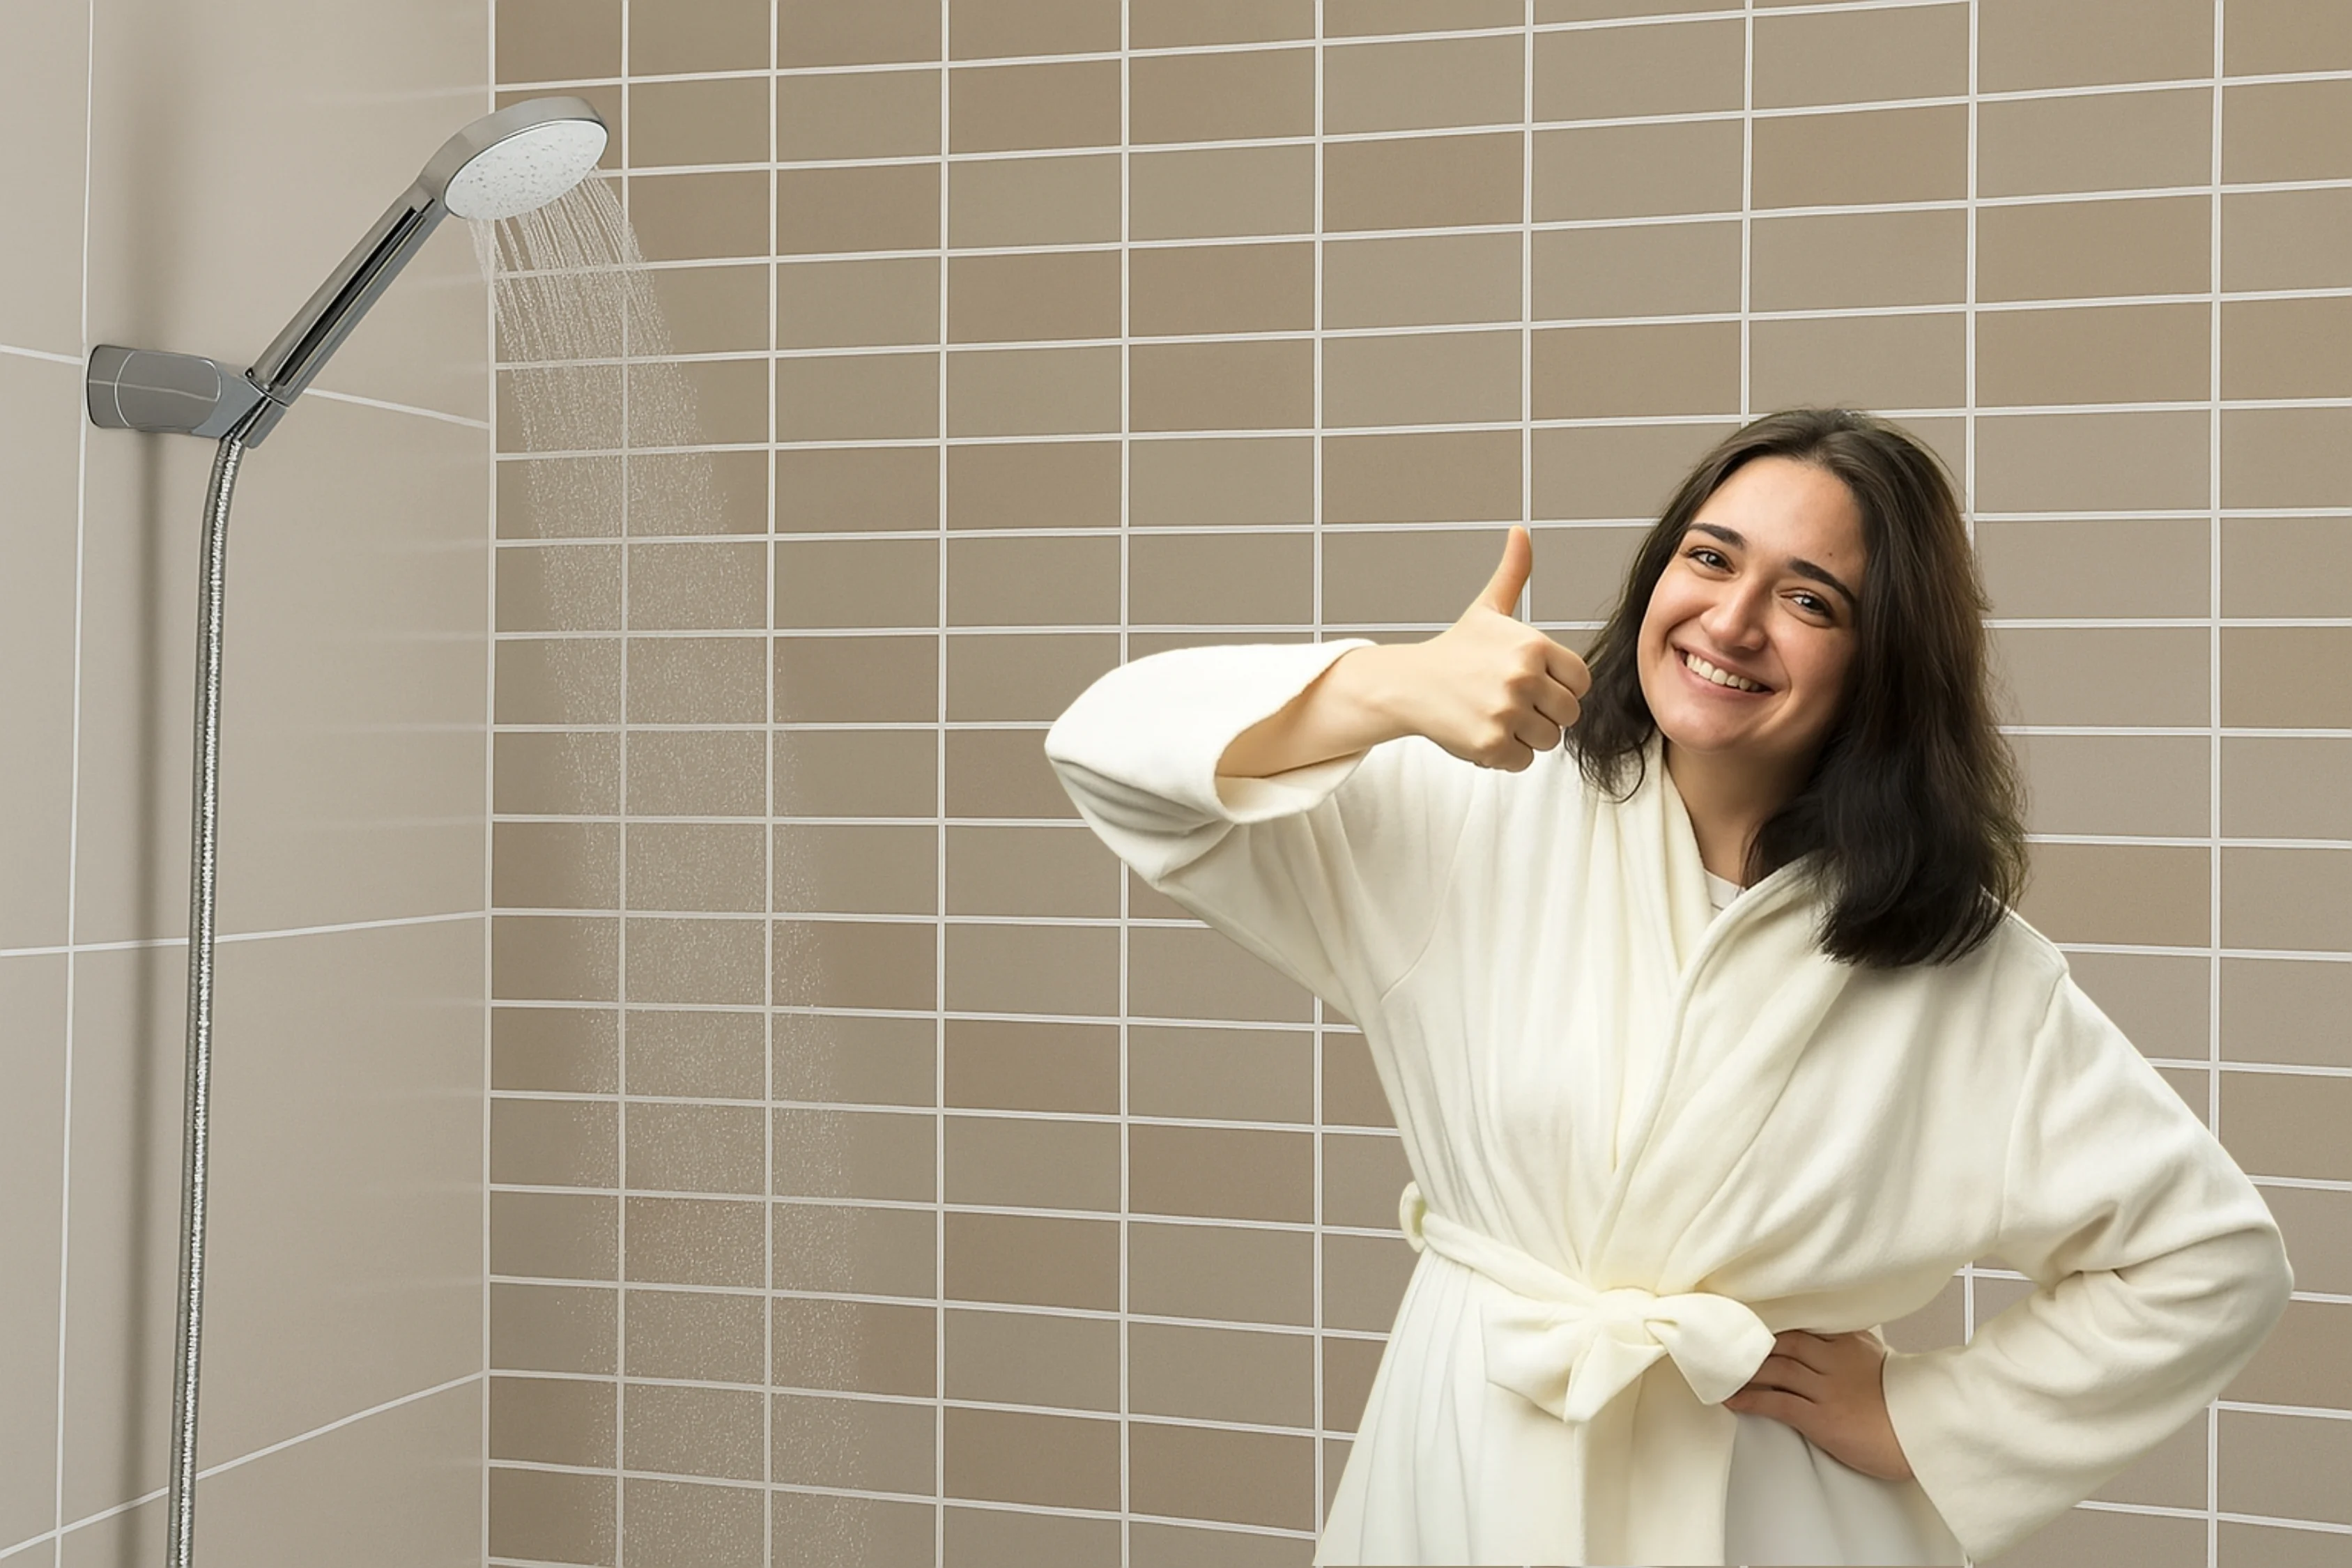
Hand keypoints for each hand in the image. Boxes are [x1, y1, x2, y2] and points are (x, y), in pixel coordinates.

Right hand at [1384, 526, 1591, 772]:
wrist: (1409, 685)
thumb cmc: (1455, 651)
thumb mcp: (1487, 610)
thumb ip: (1513, 573)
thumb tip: (1520, 531)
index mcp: (1531, 645)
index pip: (1580, 682)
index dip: (1560, 686)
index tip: (1532, 682)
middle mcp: (1521, 677)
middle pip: (1568, 714)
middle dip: (1543, 713)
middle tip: (1509, 701)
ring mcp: (1505, 712)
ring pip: (1548, 740)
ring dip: (1525, 735)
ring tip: (1494, 715)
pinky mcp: (1490, 745)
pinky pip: (1523, 761)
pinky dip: (1505, 755)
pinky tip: (1482, 732)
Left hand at [1722, 1329, 1914, 1482]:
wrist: (1922, 1435)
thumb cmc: (1899, 1402)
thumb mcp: (1876, 1358)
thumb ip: (1849, 1342)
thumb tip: (1823, 1330)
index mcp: (1848, 1343)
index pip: (1799, 1326)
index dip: (1767, 1325)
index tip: (1741, 1322)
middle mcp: (1835, 1361)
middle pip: (1782, 1343)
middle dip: (1750, 1344)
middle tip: (1721, 1345)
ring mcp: (1828, 1389)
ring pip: (1776, 1369)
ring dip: (1744, 1371)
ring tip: (1720, 1371)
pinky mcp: (1822, 1418)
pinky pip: (1778, 1404)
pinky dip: (1751, 1401)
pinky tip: (1732, 1401)